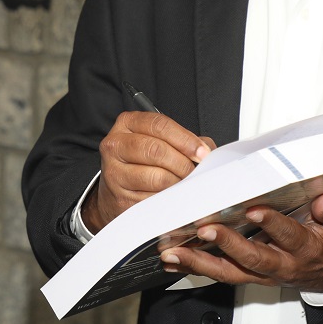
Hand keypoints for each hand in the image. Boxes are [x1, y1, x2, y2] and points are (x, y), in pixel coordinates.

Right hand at [84, 111, 215, 232]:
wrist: (119, 187)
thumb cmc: (146, 160)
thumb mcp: (162, 140)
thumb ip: (186, 140)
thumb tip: (208, 152)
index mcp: (127, 123)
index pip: (159, 125)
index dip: (185, 139)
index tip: (203, 153)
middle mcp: (115, 145)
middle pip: (156, 150)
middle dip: (183, 163)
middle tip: (196, 172)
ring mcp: (114, 173)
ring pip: (156, 177)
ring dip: (178, 183)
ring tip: (186, 184)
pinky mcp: (120, 198)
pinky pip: (153, 200)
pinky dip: (170, 200)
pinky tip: (175, 197)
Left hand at [160, 192, 322, 291]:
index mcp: (306, 247)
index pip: (289, 235)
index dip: (272, 223)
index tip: (254, 209)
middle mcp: (281, 264)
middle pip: (252, 258)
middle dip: (227, 244)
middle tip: (204, 229)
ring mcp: (262, 273)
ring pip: (229, 271)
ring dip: (199, 262)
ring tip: (173, 251)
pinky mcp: (248, 275)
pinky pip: (219, 274)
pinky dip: (194, 267)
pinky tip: (173, 259)